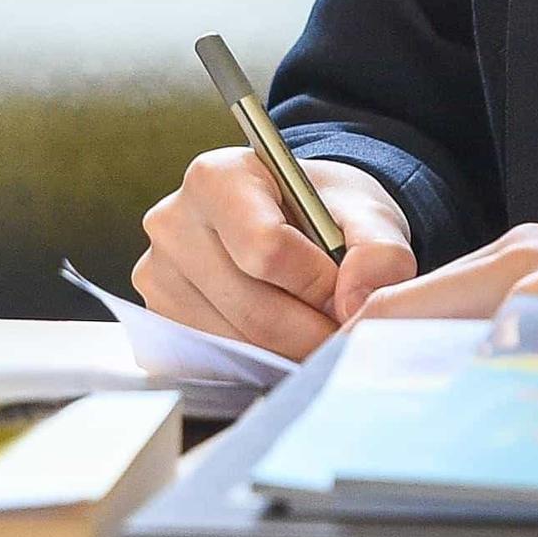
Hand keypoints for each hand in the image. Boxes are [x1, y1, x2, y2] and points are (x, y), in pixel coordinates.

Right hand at [135, 148, 419, 357]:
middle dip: (312, 331)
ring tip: (315, 328)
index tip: (347, 291)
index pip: (266, 249)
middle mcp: (172, 221)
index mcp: (216, 177)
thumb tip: (359, 301)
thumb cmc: (322, 211)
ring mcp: (157, 272)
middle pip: (252, 307)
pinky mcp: (159, 315)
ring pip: (236, 341)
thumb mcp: (365, 211)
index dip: (319, 284)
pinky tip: (281, 336)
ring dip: (289, 351)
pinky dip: (260, 359)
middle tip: (344, 329)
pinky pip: (216, 357)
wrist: (290, 220)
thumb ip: (380, 249)